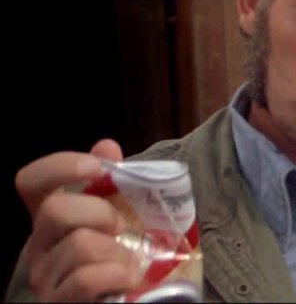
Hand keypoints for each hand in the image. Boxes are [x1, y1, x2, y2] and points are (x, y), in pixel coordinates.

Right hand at [15, 139, 142, 301]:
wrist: (120, 301)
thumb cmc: (117, 262)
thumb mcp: (117, 221)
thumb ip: (111, 186)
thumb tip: (106, 145)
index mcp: (51, 220)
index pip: (31, 182)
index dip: (59, 166)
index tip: (96, 166)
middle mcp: (39, 246)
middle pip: (55, 210)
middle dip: (101, 212)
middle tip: (122, 229)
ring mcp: (45, 278)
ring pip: (79, 244)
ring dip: (117, 252)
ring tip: (127, 263)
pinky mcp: (59, 303)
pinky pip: (87, 279)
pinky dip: (117, 276)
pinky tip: (126, 281)